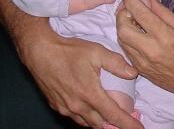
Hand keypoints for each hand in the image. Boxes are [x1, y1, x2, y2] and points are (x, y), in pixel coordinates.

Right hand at [19, 24, 141, 128]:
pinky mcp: (56, 105)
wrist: (40, 52)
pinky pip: (75, 117)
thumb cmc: (68, 51)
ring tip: (109, 117)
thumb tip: (133, 74)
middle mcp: (77, 106)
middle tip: (124, 120)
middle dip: (113, 125)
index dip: (127, 124)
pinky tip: (90, 109)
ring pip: (86, 122)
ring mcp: (65, 108)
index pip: (113, 116)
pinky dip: (86, 117)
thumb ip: (117, 64)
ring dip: (99, 122)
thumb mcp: (97, 52)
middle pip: (100, 123)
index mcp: (90, 94)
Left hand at [116, 0, 173, 99]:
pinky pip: (125, 49)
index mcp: (165, 37)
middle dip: (122, 14)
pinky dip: (126, 37)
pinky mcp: (138, 69)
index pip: (141, 14)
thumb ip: (163, 12)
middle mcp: (150, 50)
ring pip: (121, 39)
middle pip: (123, 28)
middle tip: (128, 7)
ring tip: (131, 18)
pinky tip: (134, 32)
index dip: (131, 0)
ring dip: (122, 25)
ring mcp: (142, 61)